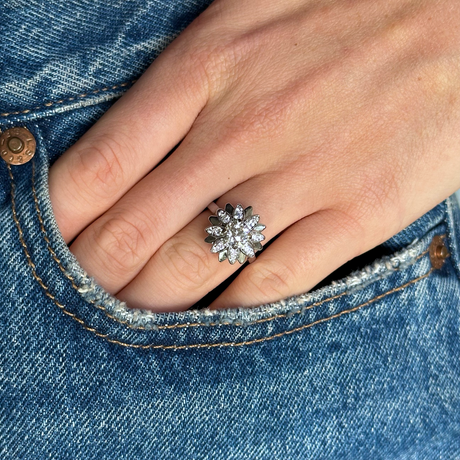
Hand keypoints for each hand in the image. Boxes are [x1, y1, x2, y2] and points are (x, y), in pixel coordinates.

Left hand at [48, 0, 459, 311]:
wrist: (456, 13)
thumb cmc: (348, 7)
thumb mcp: (246, 16)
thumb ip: (184, 82)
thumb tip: (134, 147)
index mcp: (207, 69)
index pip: (102, 164)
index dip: (61, 216)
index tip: (50, 241)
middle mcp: (242, 130)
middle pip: (136, 229)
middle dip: (96, 273)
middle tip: (83, 291)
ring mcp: (300, 177)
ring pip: (196, 267)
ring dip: (152, 301)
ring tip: (132, 314)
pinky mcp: (356, 213)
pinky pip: (271, 284)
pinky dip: (229, 310)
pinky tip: (209, 316)